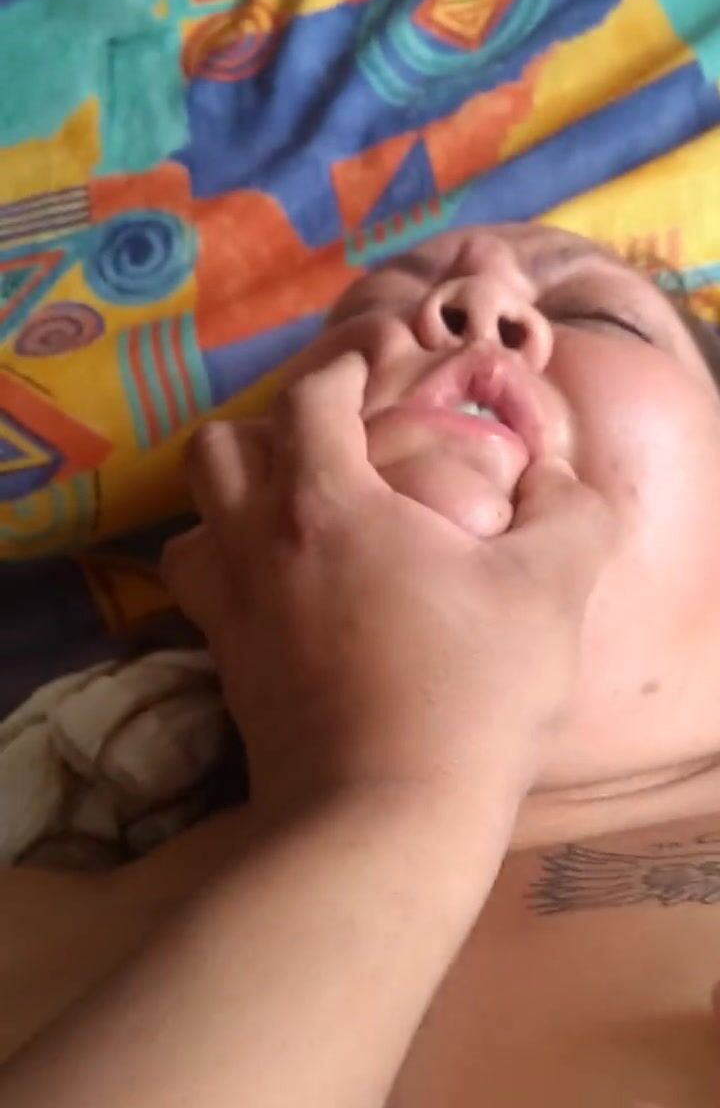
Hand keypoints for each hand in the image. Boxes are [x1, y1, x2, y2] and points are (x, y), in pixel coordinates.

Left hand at [162, 353, 612, 824]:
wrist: (382, 822)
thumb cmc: (467, 694)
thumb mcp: (549, 591)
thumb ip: (569, 513)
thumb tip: (559, 478)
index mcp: (324, 503)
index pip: (310, 398)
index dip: (345, 370)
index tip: (376, 370)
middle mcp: (255, 544)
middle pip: (219, 447)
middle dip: (268, 428)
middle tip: (327, 449)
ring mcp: (227, 610)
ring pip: (192, 520)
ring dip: (231, 502)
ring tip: (289, 518)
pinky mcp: (222, 668)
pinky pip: (201, 591)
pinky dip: (229, 570)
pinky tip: (281, 595)